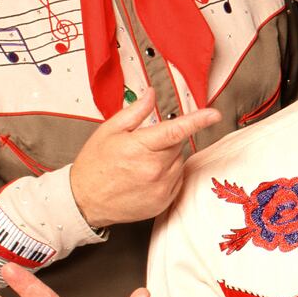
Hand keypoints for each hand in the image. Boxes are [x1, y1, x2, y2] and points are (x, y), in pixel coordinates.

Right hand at [70, 94, 220, 228]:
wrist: (83, 201)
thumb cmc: (95, 165)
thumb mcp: (109, 131)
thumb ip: (135, 112)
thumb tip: (152, 94)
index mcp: (140, 148)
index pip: (175, 131)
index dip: (198, 121)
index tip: (214, 114)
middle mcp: (154, 170)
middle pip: (178, 145)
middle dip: (166, 141)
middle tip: (143, 147)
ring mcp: (160, 188)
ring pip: (179, 162)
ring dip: (168, 159)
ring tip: (141, 164)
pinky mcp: (163, 202)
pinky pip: (177, 180)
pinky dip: (168, 175)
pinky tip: (146, 177)